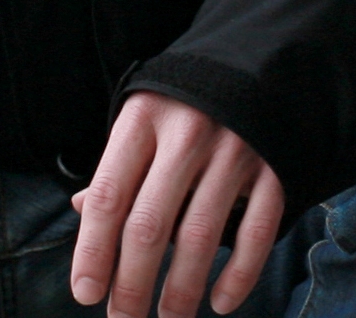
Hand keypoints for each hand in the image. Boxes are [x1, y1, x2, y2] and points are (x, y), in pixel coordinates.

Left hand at [69, 92, 287, 316]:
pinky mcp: (275, 165)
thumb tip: (80, 213)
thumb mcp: (142, 121)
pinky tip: (221, 302)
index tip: (87, 295)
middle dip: (131, 285)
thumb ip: (118, 167)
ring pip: (199, 235)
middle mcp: (188, 134)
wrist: (260, 61)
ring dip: (180, 290)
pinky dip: (239, 274)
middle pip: (149, 225)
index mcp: (143, 121)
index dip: (92, 251)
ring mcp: (235, 149)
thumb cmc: (184, 105)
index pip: (107, 196)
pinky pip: (255, 230)